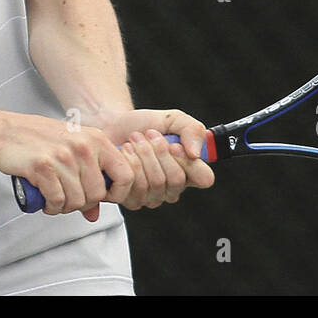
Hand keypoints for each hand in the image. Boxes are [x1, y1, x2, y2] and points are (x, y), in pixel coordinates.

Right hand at [0, 113, 132, 222]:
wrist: (5, 133)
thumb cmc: (40, 142)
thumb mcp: (72, 152)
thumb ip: (89, 179)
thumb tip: (95, 215)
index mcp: (97, 139)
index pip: (126, 174)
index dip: (118, 193)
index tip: (102, 198)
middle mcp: (83, 146)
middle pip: (97, 194)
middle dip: (83, 204)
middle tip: (68, 199)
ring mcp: (64, 156)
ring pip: (77, 201)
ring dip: (65, 207)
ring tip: (55, 199)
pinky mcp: (43, 166)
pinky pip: (57, 200)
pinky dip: (52, 206)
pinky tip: (46, 200)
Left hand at [91, 108, 215, 209]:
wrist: (112, 125)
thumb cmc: (143, 124)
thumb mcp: (172, 118)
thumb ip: (191, 129)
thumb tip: (196, 154)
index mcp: (189, 169)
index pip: (204, 178)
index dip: (191, 164)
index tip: (175, 146)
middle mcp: (172, 187)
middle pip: (176, 180)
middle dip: (160, 152)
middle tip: (149, 134)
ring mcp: (152, 196)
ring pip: (155, 183)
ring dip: (143, 155)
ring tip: (134, 139)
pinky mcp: (132, 199)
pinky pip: (135, 187)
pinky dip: (129, 163)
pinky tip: (125, 153)